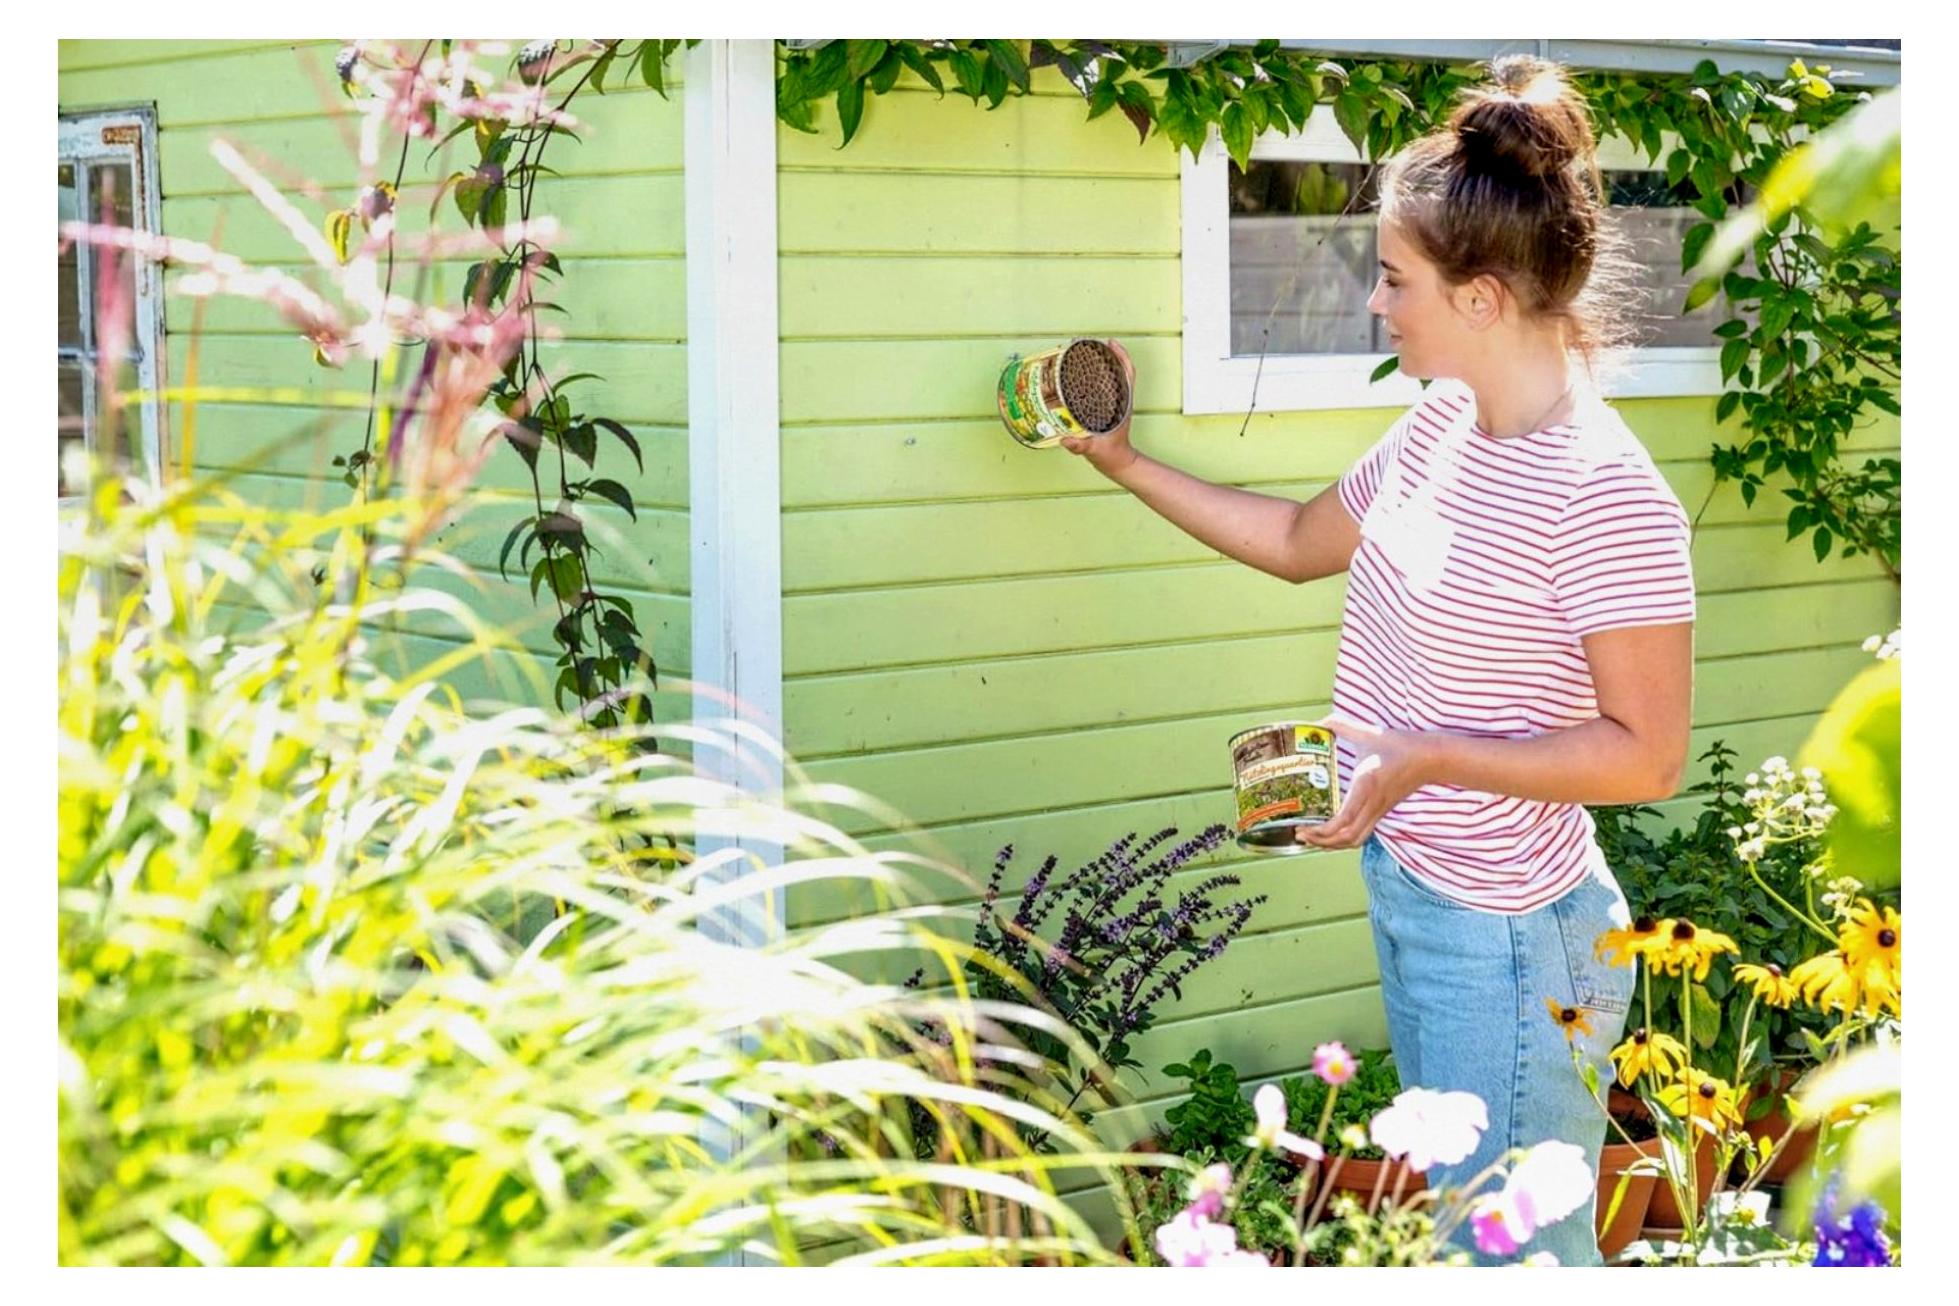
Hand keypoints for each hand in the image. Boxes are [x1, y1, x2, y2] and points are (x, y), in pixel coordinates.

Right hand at [1058, 338, 1138, 477]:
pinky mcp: (1104, 409)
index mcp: (1121, 404)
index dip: (1121, 355)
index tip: (1109, 343)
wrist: (1117, 463)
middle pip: (1115, 370)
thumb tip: (1066, 440)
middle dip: (1103, 354)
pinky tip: (1077, 376)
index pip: (1127, 373)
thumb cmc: (1110, 455)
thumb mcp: (1094, 450)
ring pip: (1108, 377)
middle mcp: (1119, 400)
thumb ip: (1081, 447)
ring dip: (1097, 364)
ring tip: (1079, 354)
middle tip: (1085, 344)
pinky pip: (1100, 388)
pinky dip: (1091, 378)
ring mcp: (1112, 403)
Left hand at [1296, 714, 1437, 849]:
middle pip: (1346, 837)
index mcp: (1366, 786)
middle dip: (1321, 841)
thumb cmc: (1401, 746)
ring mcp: (1379, 811)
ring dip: (1332, 844)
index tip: (1303, 827)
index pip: (1343, 819)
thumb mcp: (1369, 733)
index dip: (1322, 830)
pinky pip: (1362, 834)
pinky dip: (1344, 839)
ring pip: (1355, 840)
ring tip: (1313, 838)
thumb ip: (1342, 725)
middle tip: (1300, 834)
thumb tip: (1319, 721)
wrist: (1431, 759)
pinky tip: (1331, 832)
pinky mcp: (1383, 812)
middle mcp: (1372, 804)